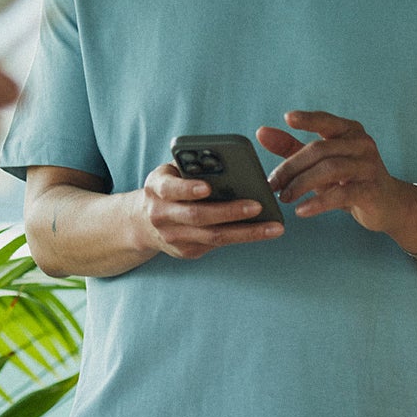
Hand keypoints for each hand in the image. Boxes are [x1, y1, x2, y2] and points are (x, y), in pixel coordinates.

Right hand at [133, 163, 283, 258]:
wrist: (142, 222)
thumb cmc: (168, 188)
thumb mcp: (171, 173)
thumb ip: (192, 168)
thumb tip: (229, 165)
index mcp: (156, 188)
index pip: (170, 189)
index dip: (188, 188)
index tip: (207, 187)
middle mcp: (161, 215)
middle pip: (197, 216)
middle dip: (229, 212)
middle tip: (258, 206)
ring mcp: (173, 237)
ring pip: (213, 236)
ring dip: (246, 232)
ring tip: (274, 227)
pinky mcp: (186, 251)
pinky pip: (217, 244)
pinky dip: (241, 237)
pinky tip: (262, 232)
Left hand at [257, 110, 416, 232]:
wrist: (389, 205)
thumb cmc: (350, 180)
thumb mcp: (320, 162)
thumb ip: (292, 147)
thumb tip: (261, 132)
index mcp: (349, 132)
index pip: (326, 121)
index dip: (308, 119)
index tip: (288, 118)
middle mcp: (362, 144)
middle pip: (319, 150)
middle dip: (291, 167)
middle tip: (272, 184)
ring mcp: (369, 167)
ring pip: (330, 169)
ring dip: (301, 184)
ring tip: (284, 198)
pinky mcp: (372, 190)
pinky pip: (341, 194)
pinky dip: (318, 202)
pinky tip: (301, 210)